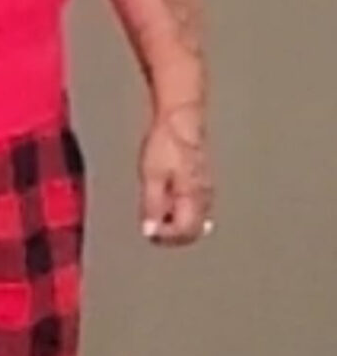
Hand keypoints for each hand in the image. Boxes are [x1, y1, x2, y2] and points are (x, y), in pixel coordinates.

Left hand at [140, 103, 213, 247]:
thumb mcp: (152, 177)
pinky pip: (194, 207)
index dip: (165, 237)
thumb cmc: (166, 143)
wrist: (180, 118)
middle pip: (192, 231)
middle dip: (171, 233)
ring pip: (194, 220)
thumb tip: (150, 231)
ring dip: (175, 222)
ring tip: (156, 208)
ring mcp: (205, 190)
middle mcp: (204, 197)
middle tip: (151, 224)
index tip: (148, 229)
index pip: (185, 233)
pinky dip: (179, 211)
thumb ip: (153, 206)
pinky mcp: (202, 182)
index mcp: (193, 198)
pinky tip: (166, 198)